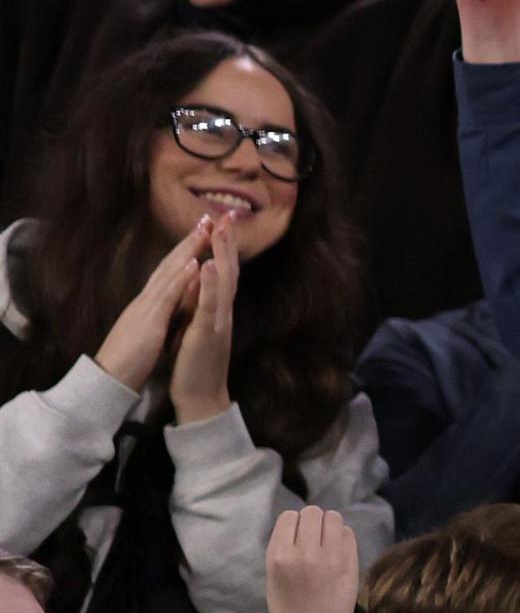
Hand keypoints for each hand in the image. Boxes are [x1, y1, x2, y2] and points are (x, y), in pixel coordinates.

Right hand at [95, 223, 209, 392]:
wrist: (108, 380)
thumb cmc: (129, 359)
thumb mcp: (148, 330)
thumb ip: (159, 313)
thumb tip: (171, 303)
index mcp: (149, 303)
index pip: (169, 272)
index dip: (186, 251)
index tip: (203, 232)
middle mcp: (147, 300)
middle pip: (169, 264)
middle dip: (189, 241)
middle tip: (208, 218)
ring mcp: (146, 309)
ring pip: (168, 274)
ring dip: (187, 250)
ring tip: (204, 229)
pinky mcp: (148, 323)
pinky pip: (166, 298)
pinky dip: (180, 279)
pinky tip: (193, 264)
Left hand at [168, 226, 237, 426]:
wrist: (201, 397)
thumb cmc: (196, 365)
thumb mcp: (198, 328)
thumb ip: (202, 305)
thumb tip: (200, 283)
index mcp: (217, 310)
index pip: (223, 273)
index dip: (222, 247)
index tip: (222, 222)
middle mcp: (223, 312)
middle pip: (229, 271)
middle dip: (227, 242)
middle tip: (228, 215)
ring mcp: (218, 321)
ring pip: (223, 283)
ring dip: (222, 255)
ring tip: (221, 231)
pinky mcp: (208, 333)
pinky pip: (210, 305)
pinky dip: (210, 284)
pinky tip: (207, 266)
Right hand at [263, 506, 360, 612]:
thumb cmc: (289, 606)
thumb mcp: (273, 574)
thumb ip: (284, 546)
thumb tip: (299, 523)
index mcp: (278, 554)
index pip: (289, 516)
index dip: (295, 523)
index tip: (299, 536)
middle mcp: (303, 551)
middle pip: (313, 512)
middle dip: (314, 522)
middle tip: (317, 538)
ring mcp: (329, 556)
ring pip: (333, 518)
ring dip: (331, 526)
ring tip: (329, 543)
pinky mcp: (350, 562)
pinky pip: (348, 533)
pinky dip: (344, 537)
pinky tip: (340, 552)